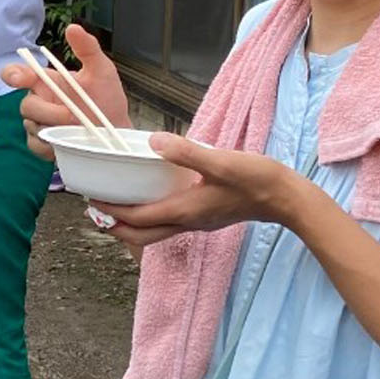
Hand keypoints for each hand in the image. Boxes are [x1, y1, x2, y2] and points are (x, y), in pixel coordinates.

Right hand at [0, 23, 127, 159]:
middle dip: (46, 110)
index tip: (21, 78)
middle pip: (25, 105)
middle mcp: (39, 102)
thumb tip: (73, 27)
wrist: (118, 132)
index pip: (17, 74)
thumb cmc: (107, 99)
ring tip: (76, 130)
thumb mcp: (102, 69)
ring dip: (53, 128)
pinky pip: (37, 146)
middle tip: (70, 114)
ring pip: (31, 126)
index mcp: (46, 82)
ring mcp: (39, 124)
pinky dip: (51, 146)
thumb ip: (88, 48)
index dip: (12, 74)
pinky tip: (67, 143)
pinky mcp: (43, 145)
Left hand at [95, 136, 315, 247]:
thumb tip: (153, 143)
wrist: (288, 198)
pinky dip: (152, 217)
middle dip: (115, 226)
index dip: (111, 211)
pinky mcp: (207, 216)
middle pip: (142, 235)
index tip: (91, 199)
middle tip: (95, 210)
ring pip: (156, 232)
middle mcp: (188, 222)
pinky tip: (152, 198)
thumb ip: (186, 152)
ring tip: (115, 206)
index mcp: (185, 211)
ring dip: (132, 224)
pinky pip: (171, 223)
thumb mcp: (220, 161)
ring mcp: (198, 222)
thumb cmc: (257, 180)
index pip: (138, 218)